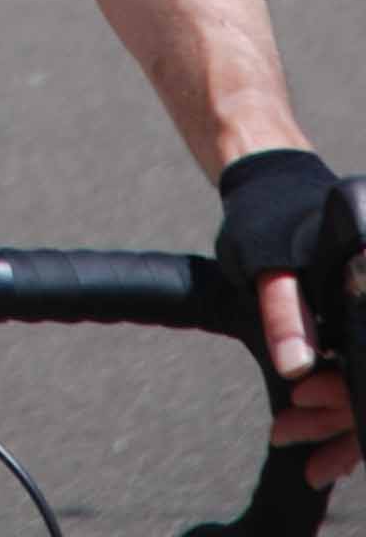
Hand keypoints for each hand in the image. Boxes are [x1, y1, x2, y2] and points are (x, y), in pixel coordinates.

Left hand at [220, 150, 363, 490]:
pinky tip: (313, 415)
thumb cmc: (268, 216)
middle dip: (334, 424)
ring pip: (363, 377)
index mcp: (364, 290)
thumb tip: (294, 368)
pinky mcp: (360, 310)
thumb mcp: (269, 264)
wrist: (267, 178)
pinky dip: (338, 392)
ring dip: (333, 414)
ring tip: (291, 437)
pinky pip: (358, 363)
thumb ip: (283, 312)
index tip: (316, 446)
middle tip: (288, 442)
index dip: (347, 418)